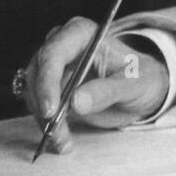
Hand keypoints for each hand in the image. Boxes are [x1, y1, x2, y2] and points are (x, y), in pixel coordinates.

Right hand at [21, 17, 168, 152]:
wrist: (141, 89)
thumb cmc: (141, 78)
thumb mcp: (133, 84)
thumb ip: (107, 91)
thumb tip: (76, 102)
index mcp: (83, 34)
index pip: (54, 53)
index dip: (47, 81)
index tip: (51, 110)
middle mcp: (63, 45)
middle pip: (37, 73)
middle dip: (44, 105)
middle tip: (56, 131)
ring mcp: (54, 66)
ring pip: (33, 92)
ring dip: (44, 120)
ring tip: (64, 141)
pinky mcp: (51, 87)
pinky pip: (38, 105)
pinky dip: (46, 125)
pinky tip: (62, 140)